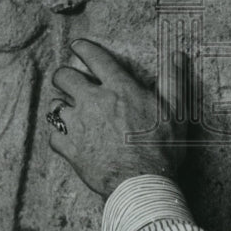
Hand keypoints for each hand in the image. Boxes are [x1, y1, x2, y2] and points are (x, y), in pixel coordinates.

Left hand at [47, 39, 186, 197]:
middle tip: (69, 80)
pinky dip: (59, 136)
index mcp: (119, 89)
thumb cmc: (162, 147)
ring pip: (55, 106)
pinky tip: (68, 138)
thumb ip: (173, 79)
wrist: (143, 184)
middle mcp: (93, 102)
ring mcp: (79, 126)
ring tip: (68, 111)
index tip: (78, 46)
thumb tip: (176, 54)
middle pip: (64, 77)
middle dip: (64, 76)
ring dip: (61, 106)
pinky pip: (54, 136)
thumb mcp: (175, 110)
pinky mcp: (71, 149)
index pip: (94, 57)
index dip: (83, 48)